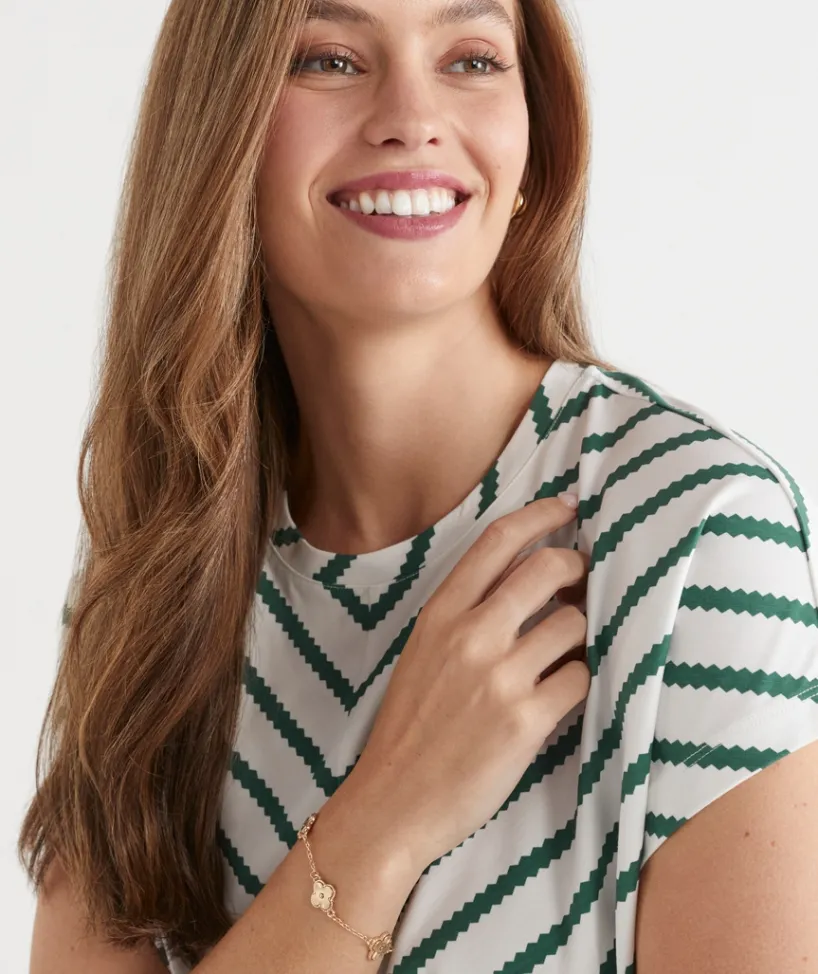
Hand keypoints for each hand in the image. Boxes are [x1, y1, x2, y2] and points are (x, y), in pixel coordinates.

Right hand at [341, 495, 589, 872]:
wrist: (394, 801)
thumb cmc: (410, 727)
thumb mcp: (423, 653)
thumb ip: (467, 614)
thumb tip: (530, 582)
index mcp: (440, 614)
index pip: (498, 540)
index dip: (541, 514)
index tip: (568, 508)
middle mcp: (470, 635)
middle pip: (546, 568)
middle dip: (576, 567)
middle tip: (582, 580)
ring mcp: (499, 677)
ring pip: (573, 625)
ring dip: (581, 634)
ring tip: (567, 652)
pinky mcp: (525, 721)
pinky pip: (580, 679)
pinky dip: (580, 681)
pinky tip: (561, 694)